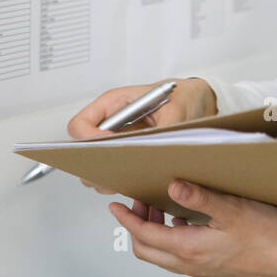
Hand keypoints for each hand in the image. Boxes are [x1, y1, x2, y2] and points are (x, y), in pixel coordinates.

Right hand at [67, 79, 216, 195]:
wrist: (196, 101)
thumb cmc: (183, 97)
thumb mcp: (177, 111)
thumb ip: (162, 132)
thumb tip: (152, 153)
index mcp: (114, 104)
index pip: (79, 125)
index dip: (87, 140)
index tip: (107, 147)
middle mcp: (111, 123)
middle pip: (83, 150)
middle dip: (95, 164)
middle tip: (116, 172)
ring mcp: (117, 140)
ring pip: (96, 165)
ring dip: (107, 176)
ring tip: (130, 177)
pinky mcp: (128, 153)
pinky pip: (114, 171)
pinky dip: (121, 180)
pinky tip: (140, 179)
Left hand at [109, 179, 276, 276]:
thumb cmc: (268, 238)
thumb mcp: (232, 209)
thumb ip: (199, 197)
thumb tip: (172, 185)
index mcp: (190, 248)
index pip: (145, 236)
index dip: (127, 219)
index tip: (115, 205)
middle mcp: (191, 264)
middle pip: (147, 250)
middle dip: (136, 226)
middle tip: (137, 204)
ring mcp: (201, 269)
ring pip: (163, 255)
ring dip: (154, 233)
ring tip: (159, 209)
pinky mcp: (212, 269)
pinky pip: (180, 257)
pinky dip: (172, 239)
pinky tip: (185, 222)